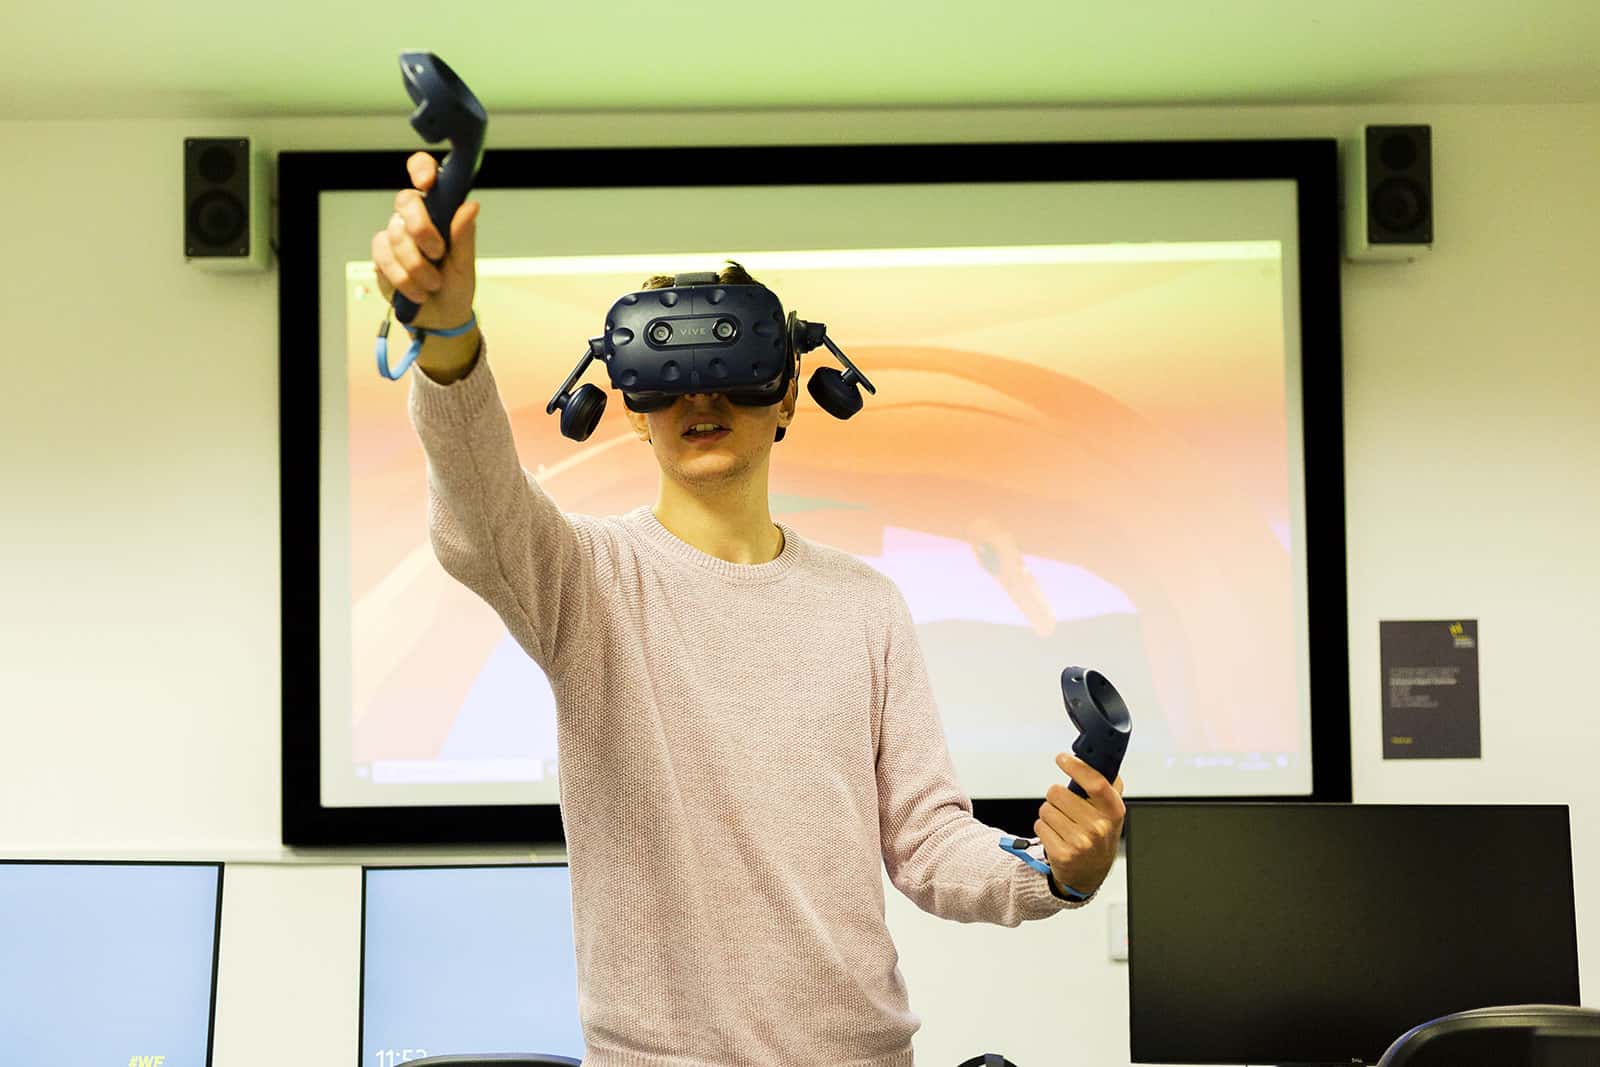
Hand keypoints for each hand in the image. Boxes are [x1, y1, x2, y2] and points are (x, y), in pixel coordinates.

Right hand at [371, 150, 480, 329]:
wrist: (440, 318)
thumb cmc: (455, 285)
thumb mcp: (465, 264)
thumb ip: (464, 236)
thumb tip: (471, 206)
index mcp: (439, 210)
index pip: (424, 174)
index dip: (421, 169)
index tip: (427, 184)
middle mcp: (415, 217)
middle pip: (405, 201)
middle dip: (421, 228)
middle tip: (437, 253)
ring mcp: (395, 234)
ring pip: (396, 234)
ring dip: (417, 265)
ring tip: (433, 284)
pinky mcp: (381, 255)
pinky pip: (384, 257)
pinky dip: (403, 277)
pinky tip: (417, 291)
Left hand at [1036, 752, 1125, 897]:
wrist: (1090, 874)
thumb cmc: (1099, 838)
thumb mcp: (1111, 813)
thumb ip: (1109, 786)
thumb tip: (1103, 759)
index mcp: (1113, 812)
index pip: (1095, 782)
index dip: (1076, 766)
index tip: (1062, 758)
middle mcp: (1098, 827)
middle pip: (1057, 792)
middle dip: (1056, 796)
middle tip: (1066, 807)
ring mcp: (1080, 842)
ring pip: (1046, 809)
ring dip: (1050, 814)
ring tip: (1063, 824)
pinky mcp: (1062, 854)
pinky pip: (1039, 825)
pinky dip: (1044, 828)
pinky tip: (1057, 836)